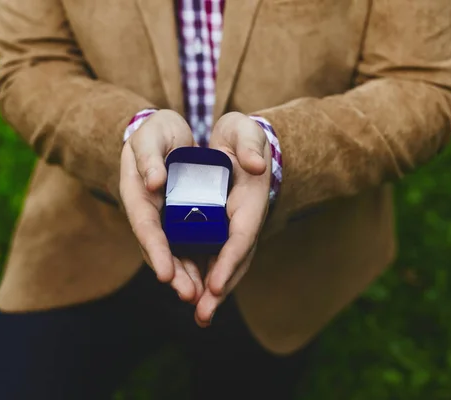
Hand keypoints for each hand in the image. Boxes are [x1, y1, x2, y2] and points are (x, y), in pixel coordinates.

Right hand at [119, 110, 203, 303]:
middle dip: (174, 274)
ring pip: (173, 253)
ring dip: (186, 276)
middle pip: (159, 249)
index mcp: (137, 194)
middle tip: (190, 296)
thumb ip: (149, 157)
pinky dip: (196, 264)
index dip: (155, 251)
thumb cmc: (154, 132)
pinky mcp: (178, 221)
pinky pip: (186, 246)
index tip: (166, 273)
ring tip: (201, 300)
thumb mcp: (150, 136)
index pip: (145, 226)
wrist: (163, 133)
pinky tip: (210, 283)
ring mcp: (163, 219)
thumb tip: (154, 183)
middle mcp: (148, 212)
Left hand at [195, 112, 271, 326]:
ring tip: (200, 316)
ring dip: (213, 292)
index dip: (230, 259)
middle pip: (235, 260)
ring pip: (224, 264)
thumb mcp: (246, 131)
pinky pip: (214, 257)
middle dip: (220, 287)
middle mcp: (244, 220)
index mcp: (250, 200)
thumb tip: (257, 164)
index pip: (242, 235)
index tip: (216, 283)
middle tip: (204, 313)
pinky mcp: (221, 230)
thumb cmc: (243, 137)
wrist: (241, 144)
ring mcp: (232, 228)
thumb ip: (250, 144)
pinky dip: (205, 278)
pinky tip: (193, 296)